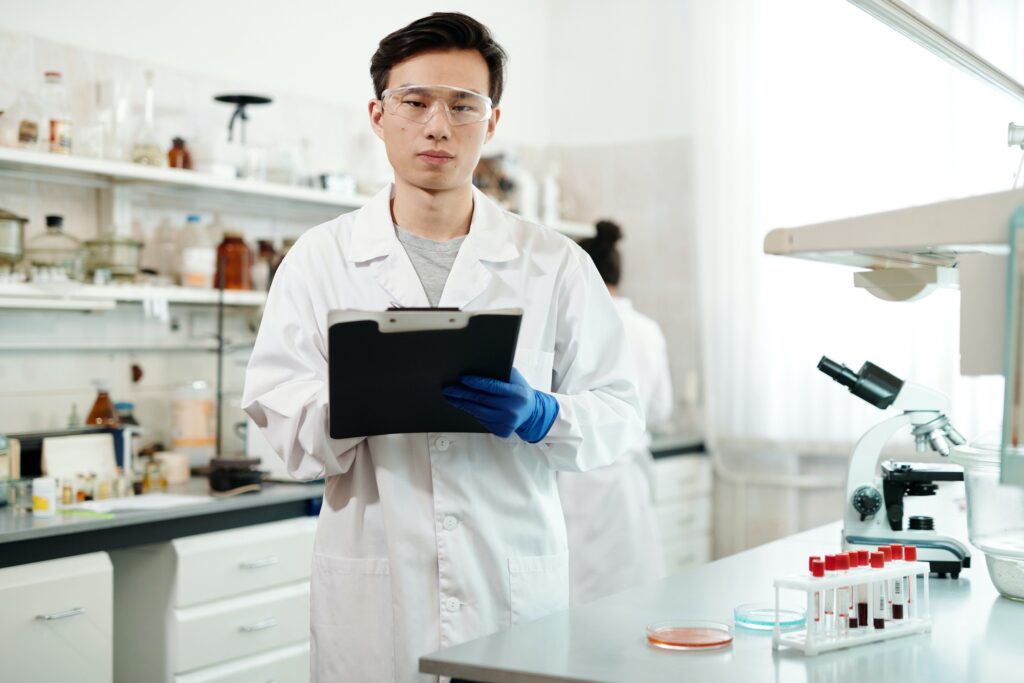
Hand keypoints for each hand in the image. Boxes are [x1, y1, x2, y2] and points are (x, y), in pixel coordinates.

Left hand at [442, 368, 558, 441]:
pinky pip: (482, 420)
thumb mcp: (516, 379)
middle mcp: (512, 410)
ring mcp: (507, 422)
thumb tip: (477, 366)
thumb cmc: (520, 391)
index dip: (476, 382)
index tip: (462, 379)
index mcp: (517, 394)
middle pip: (481, 400)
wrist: (532, 412)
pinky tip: (463, 405)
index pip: (492, 387)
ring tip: (450, 397)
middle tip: (448, 389)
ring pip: (478, 412)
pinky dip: (471, 412)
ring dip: (462, 404)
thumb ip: (501, 373)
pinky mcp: (502, 431)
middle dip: (462, 394)